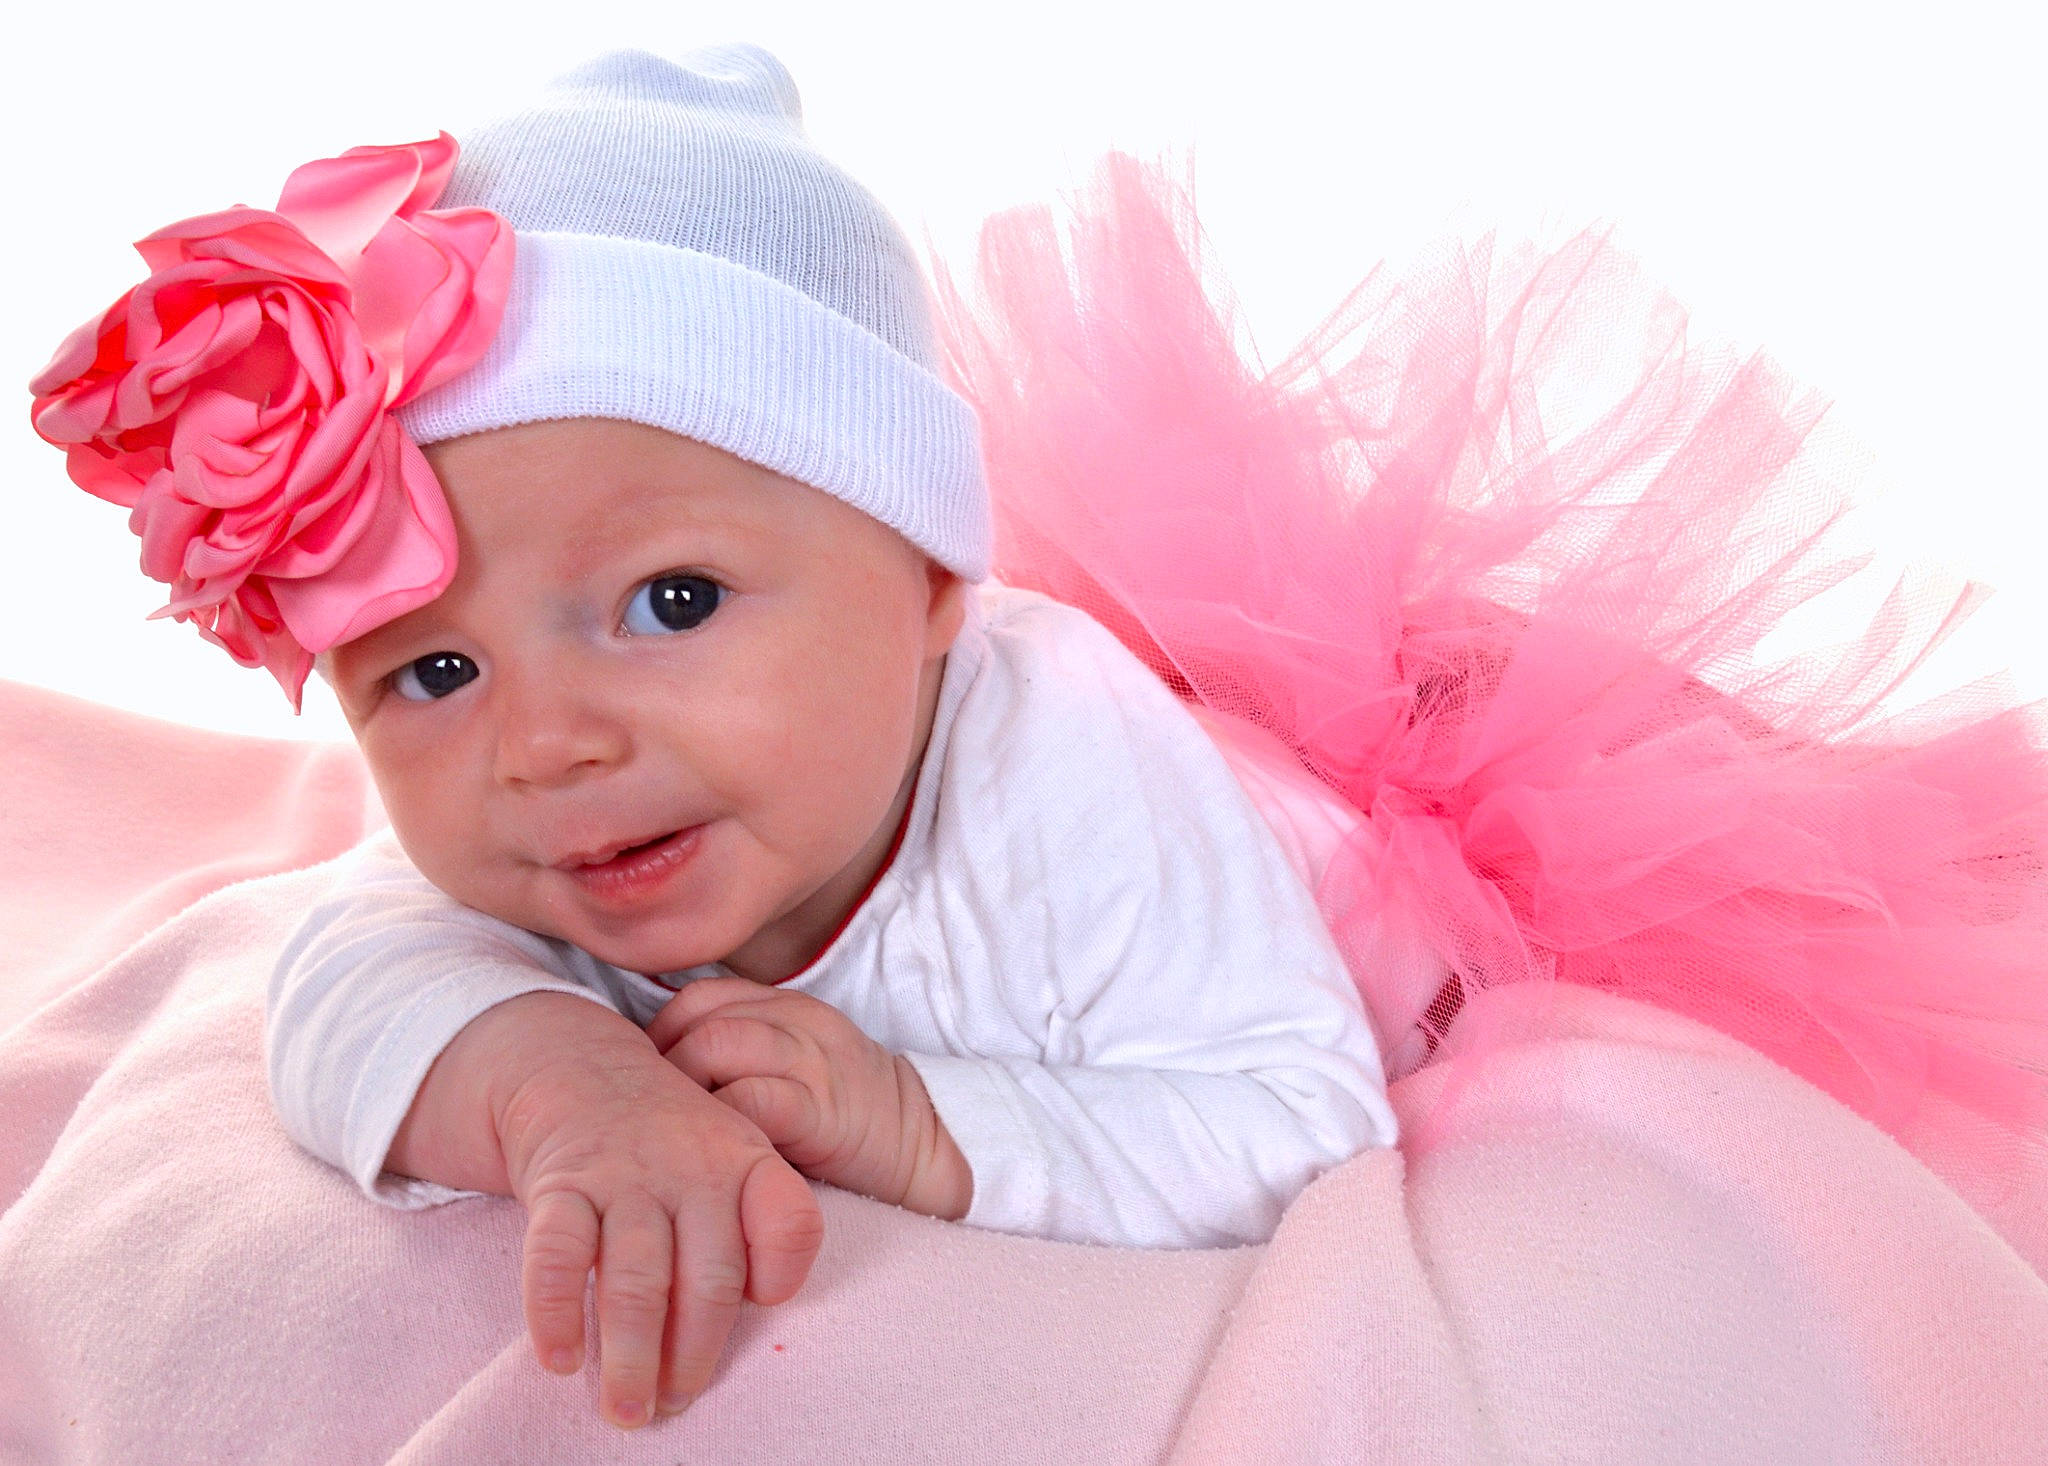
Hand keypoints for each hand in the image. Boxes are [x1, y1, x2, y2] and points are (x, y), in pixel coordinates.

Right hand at [495, 1043, 825, 1429]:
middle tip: (675, 1407)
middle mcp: (692, 1170)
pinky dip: (557, 1313)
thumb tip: (756, 1313)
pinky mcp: (561, 1184)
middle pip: (707, 1278)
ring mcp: (625, 1176)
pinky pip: (558, 1256)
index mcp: (748, 1164)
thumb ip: (754, 1225)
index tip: (761, 1310)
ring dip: (630, 1356)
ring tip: (626, 1411)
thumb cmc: (672, 1141)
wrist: (581, 1067)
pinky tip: (559, 1360)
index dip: (783, 1275)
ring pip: (636, 1280)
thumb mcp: (732, 1156)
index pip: (791, 1222)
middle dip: (692, 1356)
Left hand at [646, 978, 971, 1220]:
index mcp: (786, 1008)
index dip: (661, 1036)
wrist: (928, 1146)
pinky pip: (754, 1099)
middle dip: (663, 1066)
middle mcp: (798, 1023)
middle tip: (652, 1117)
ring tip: (677, 1135)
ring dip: (684, 1090)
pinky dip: (721, 1121)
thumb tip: (655, 1082)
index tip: (649, 1084)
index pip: (700, 997)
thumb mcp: (794, 1067)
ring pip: (720, 1045)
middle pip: (701, 1019)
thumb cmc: (844, 1118)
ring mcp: (814, 1062)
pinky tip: (715, 1152)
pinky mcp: (825, 1110)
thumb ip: (741, 1058)